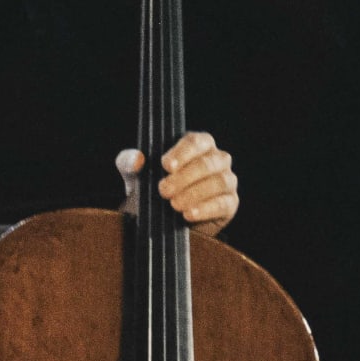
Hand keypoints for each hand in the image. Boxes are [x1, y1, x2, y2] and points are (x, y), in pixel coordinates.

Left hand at [118, 131, 236, 237]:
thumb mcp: (135, 174)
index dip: (182, 153)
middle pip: (207, 163)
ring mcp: (226, 180)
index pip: (196, 141)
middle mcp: (216, 159)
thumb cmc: (151, 187)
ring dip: (195, 193)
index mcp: (197, 145)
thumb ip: (129, 162)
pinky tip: (188, 215)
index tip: (166, 166)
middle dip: (184, 178)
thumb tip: (136, 160)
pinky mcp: (229, 203)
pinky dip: (206, 209)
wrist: (160, 219)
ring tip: (174, 204)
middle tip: (163, 191)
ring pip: (220, 181)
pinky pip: (224, 203)